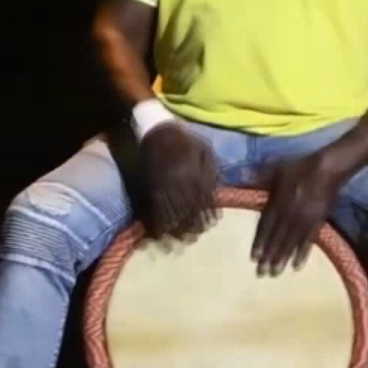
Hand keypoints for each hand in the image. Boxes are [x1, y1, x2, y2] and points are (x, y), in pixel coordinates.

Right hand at [137, 124, 219, 240]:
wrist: (157, 130)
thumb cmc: (185, 139)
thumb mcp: (205, 148)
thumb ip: (212, 168)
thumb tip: (216, 188)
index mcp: (195, 174)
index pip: (204, 200)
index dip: (208, 214)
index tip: (212, 225)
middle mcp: (180, 182)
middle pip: (189, 209)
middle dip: (193, 224)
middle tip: (196, 236)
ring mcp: (164, 185)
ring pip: (173, 210)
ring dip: (177, 226)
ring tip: (181, 237)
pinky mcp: (151, 186)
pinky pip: (155, 206)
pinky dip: (159, 220)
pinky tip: (161, 230)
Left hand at [251, 151, 344, 274]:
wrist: (327, 169)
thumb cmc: (299, 167)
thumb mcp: (275, 169)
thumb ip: (259, 177)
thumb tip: (243, 178)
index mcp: (277, 203)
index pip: (265, 227)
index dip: (259, 242)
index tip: (253, 258)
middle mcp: (288, 215)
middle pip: (276, 239)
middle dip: (268, 257)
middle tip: (261, 274)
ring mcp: (304, 220)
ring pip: (290, 243)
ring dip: (282, 259)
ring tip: (275, 273)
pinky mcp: (318, 223)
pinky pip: (309, 242)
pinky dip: (302, 254)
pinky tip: (297, 266)